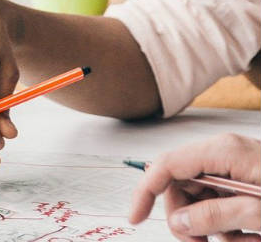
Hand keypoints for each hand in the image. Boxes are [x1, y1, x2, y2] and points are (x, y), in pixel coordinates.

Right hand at [130, 134, 260, 239]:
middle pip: (180, 186)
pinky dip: (229, 227)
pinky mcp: (243, 181)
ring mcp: (235, 167)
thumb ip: (215, 215)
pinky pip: (219, 204)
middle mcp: (225, 155)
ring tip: (241, 241)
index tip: (136, 218)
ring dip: (212, 228)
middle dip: (185, 219)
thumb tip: (179, 221)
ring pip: (199, 199)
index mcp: (225, 151)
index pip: (167, 165)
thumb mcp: (258, 211)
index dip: (145, 192)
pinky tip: (250, 236)